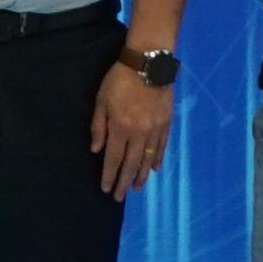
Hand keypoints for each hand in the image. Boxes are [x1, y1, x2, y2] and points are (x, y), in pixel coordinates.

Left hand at [88, 63, 172, 200]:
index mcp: (120, 128)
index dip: (109, 175)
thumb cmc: (119, 80)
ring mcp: (154, 130)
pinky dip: (158, 159)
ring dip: (141, 175)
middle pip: (130, 164)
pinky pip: (162, 146)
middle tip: (120, 197)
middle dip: (124, 182)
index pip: (113, 159)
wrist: (149, 64)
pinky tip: (155, 169)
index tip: (106, 189)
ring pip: (147, 158)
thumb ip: (98, 126)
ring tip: (136, 187)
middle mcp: (138, 134)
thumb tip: (96, 150)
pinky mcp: (166, 124)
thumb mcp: (101, 100)